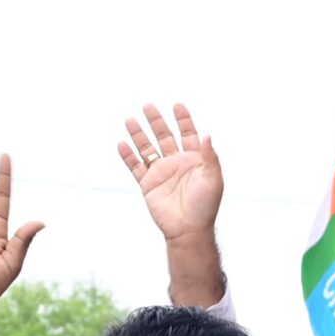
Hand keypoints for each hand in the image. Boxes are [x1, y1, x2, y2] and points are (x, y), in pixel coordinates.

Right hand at [118, 103, 223, 240]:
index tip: (177, 106)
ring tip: (130, 120)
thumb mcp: (213, 179)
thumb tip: (208, 134)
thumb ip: (210, 157)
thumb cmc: (205, 206)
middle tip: (148, 106)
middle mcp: (176, 163)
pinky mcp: (148, 184)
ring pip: (147, 148)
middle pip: (164, 136)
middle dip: (156, 121)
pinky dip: (128, 156)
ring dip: (139, 135)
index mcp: (194, 160)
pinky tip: (122, 144)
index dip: (183, 120)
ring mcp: (161, 173)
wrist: (188, 229)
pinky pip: (135, 167)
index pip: (188, 134)